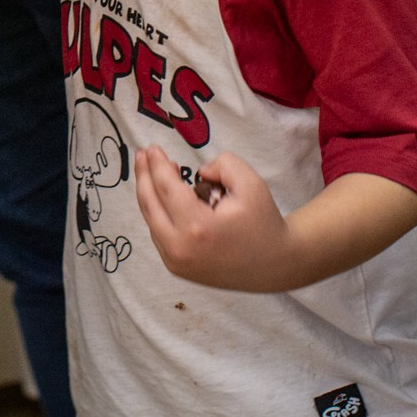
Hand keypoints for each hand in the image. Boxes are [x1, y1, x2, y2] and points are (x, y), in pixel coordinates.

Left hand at [133, 147, 295, 292]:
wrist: (274, 265)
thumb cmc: (263, 223)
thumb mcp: (251, 183)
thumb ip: (224, 164)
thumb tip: (199, 172)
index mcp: (197, 227)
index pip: (166, 188)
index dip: (157, 165)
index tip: (152, 148)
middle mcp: (180, 249)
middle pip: (149, 205)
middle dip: (143, 176)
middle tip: (142, 155)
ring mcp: (176, 263)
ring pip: (151, 221)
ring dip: (149, 194)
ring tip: (153, 172)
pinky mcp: (178, 269)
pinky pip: (159, 235)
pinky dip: (157, 213)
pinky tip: (163, 197)